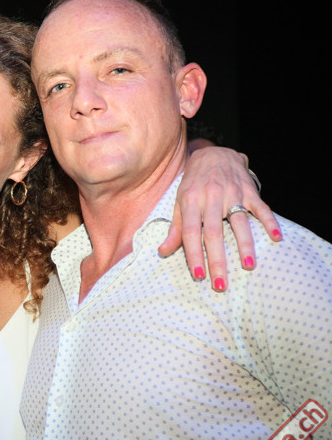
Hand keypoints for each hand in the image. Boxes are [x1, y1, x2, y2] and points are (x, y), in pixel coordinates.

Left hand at [159, 147, 281, 290]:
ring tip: (249, 267)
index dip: (193, 255)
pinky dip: (269, 222)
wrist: (214, 154)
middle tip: (221, 285)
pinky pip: (261, 207)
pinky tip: (276, 237)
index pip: (190, 233)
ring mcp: (232, 193)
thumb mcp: (180, 203)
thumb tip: (163, 252)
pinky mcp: (249, 190)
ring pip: (239, 223)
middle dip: (217, 261)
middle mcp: (210, 198)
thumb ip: (175, 229)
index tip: (198, 276)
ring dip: (245, 246)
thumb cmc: (194, 184)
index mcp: (190, 202)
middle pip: (214, 233)